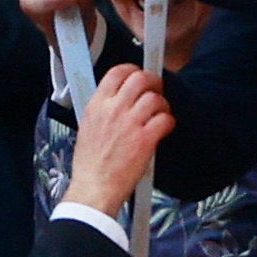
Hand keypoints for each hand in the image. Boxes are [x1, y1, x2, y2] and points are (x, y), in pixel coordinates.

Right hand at [64, 63, 173, 215]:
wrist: (94, 187)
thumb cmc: (90, 164)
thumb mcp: (87, 127)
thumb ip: (102, 109)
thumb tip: (116, 100)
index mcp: (97, 105)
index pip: (117, 72)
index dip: (133, 70)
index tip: (139, 75)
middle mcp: (113, 110)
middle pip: (140, 78)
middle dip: (153, 82)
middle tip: (156, 90)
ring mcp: (130, 123)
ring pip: (155, 98)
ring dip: (162, 104)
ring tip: (160, 114)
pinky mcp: (145, 139)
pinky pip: (165, 119)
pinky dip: (169, 122)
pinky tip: (164, 128)